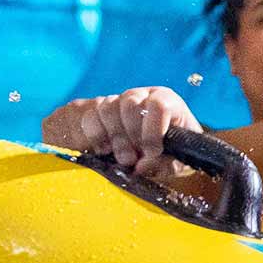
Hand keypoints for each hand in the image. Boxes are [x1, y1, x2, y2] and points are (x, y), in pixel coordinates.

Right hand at [41, 87, 199, 173]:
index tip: (151, 152)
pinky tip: (105, 151)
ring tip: (124, 159)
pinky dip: (96, 136)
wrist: (150, 155)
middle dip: (131, 135)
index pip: (159, 104)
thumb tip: (140, 166)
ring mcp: (118, 100)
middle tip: (134, 159)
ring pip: (108, 108)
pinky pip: (90, 116)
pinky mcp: (98, 110)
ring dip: (115, 138)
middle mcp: (142, 95)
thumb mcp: (172, 163)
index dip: (153, 130)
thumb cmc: (168, 155)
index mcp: (167, 102)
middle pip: (130, 104)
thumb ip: (161, 164)